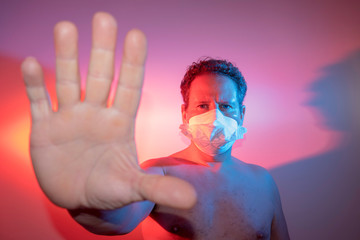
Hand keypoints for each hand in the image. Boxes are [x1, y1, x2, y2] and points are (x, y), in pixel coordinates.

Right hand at [21, 12, 195, 209]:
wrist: (82, 199)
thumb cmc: (111, 189)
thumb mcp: (133, 189)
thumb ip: (158, 189)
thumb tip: (192, 200)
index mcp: (120, 123)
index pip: (129, 87)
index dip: (132, 63)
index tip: (136, 35)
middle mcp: (96, 114)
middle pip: (101, 76)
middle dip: (103, 48)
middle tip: (104, 17)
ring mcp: (69, 118)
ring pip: (68, 81)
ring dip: (67, 56)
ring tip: (65, 27)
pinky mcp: (45, 129)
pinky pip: (40, 102)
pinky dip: (35, 85)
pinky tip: (32, 64)